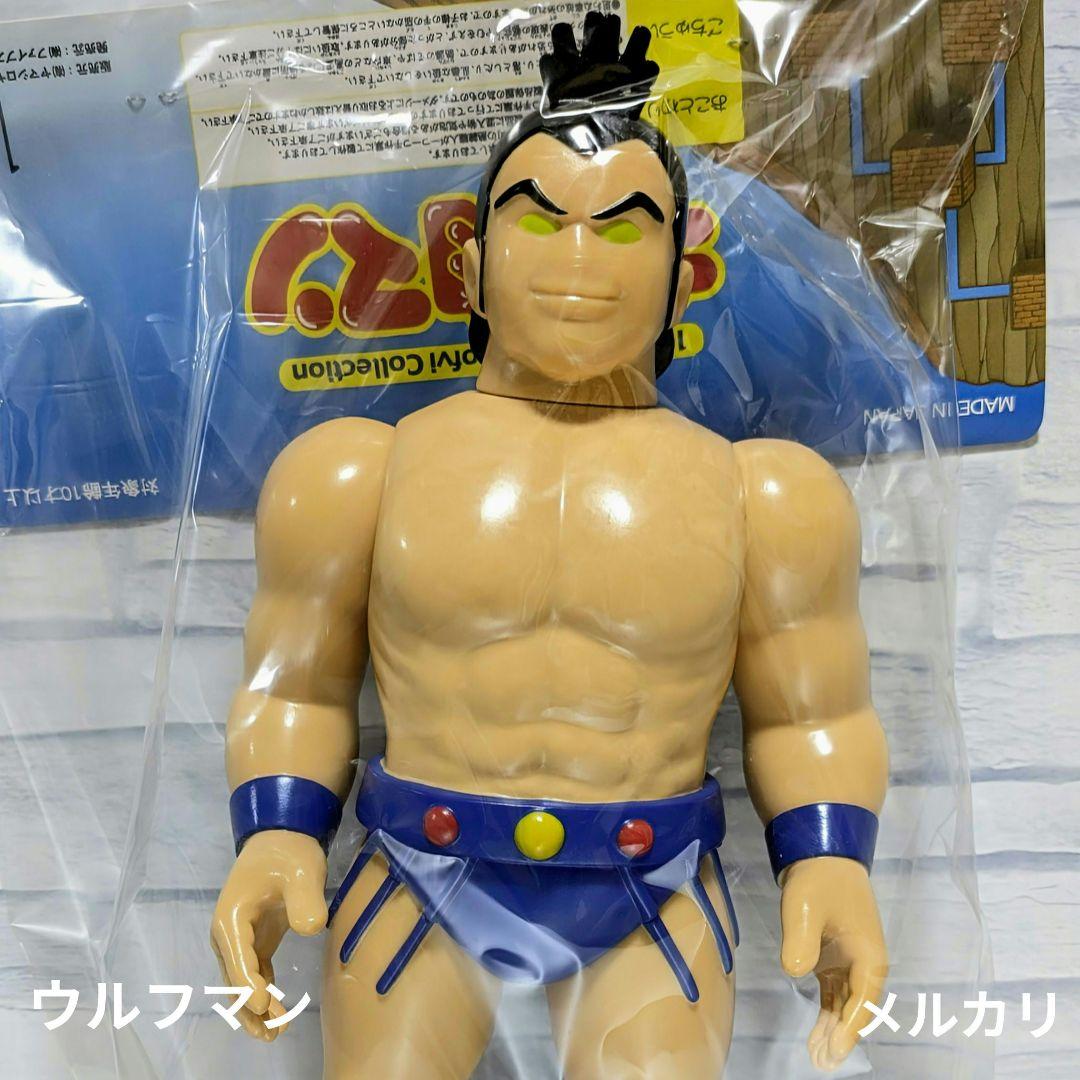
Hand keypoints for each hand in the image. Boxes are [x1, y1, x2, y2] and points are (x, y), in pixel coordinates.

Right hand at [210, 830, 327, 1040]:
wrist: (283, 836)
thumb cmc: (289, 852)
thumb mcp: (303, 871)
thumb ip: (306, 900)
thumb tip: (312, 928)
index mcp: (232, 917)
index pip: (238, 958)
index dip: (248, 985)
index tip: (263, 1006)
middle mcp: (228, 932)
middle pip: (234, 978)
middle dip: (249, 1007)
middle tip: (273, 1031)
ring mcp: (239, 938)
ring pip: (241, 981)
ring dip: (254, 1007)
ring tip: (274, 1033)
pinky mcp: (254, 940)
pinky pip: (253, 973)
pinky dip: (262, 991)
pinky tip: (276, 1010)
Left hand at [779, 856, 887, 1070]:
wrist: (818, 852)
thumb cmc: (818, 880)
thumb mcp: (805, 907)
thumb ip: (801, 941)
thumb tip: (795, 972)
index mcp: (869, 955)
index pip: (862, 1001)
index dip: (849, 1028)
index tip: (834, 1051)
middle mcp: (864, 962)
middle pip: (855, 1007)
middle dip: (840, 1036)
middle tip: (822, 1062)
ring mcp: (849, 960)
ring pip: (843, 1003)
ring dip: (832, 1028)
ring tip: (817, 1055)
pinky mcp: (832, 956)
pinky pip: (833, 992)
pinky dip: (827, 1011)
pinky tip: (817, 1031)